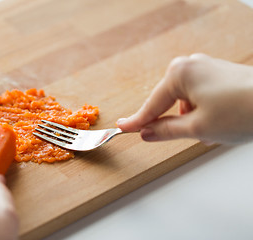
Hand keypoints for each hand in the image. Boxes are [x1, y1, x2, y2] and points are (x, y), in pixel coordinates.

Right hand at [117, 54, 252, 143]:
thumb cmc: (243, 111)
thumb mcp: (196, 128)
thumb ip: (165, 130)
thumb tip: (147, 133)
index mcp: (179, 74)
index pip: (151, 104)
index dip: (137, 121)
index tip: (122, 128)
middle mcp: (190, 65)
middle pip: (168, 101)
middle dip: (175, 121)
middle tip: (189, 136)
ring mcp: (205, 67)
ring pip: (185, 101)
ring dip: (192, 119)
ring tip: (214, 130)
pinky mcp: (218, 73)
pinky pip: (199, 96)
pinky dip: (204, 112)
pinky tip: (220, 121)